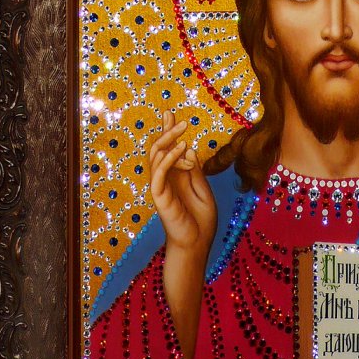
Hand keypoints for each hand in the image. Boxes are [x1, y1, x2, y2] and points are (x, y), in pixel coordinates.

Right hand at [149, 111, 216, 254]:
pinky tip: (181, 148)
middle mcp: (165, 180)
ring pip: (156, 157)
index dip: (168, 131)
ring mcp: (160, 187)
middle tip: (176, 117)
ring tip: (183, 131)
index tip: (169, 113)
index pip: (168, 149)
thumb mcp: (203, 190)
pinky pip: (159, 173)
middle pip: (158, 149)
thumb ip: (194, 171)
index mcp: (176, 177)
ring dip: (169, 141)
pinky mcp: (160, 197)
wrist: (197, 244)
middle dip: (165, 131)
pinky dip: (168, 159)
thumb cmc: (201, 221)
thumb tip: (189, 149)